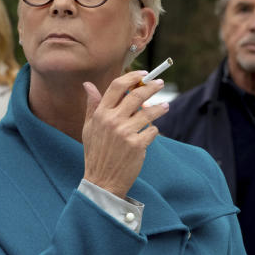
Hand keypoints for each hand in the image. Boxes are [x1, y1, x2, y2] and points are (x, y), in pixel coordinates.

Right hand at [82, 71, 169, 198]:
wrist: (102, 181)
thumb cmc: (96, 153)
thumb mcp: (89, 128)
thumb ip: (92, 105)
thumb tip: (88, 85)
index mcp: (101, 114)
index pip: (117, 86)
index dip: (131, 77)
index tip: (142, 74)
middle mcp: (113, 121)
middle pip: (137, 95)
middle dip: (151, 87)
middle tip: (159, 84)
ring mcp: (126, 133)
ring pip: (149, 112)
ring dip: (160, 108)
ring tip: (165, 106)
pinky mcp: (137, 145)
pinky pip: (152, 131)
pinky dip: (153, 131)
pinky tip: (152, 132)